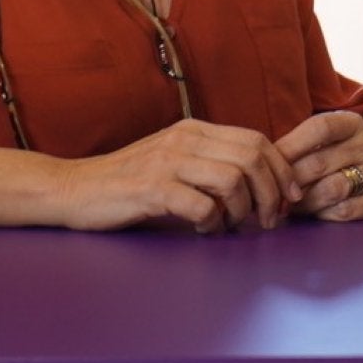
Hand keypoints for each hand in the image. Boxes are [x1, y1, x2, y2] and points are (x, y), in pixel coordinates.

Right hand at [57, 117, 299, 232]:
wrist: (72, 189)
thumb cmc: (129, 183)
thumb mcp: (175, 161)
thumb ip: (210, 165)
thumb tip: (261, 186)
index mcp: (195, 131)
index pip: (257, 141)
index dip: (281, 170)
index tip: (289, 197)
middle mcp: (185, 140)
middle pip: (253, 157)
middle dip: (273, 193)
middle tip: (270, 221)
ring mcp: (167, 162)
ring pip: (234, 180)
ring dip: (243, 211)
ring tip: (233, 227)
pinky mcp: (151, 189)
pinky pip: (202, 206)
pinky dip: (212, 224)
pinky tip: (202, 231)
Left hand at [276, 112, 362, 221]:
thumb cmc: (335, 161)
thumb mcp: (322, 144)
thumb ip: (297, 147)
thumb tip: (262, 163)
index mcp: (352, 124)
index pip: (320, 127)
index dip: (290, 145)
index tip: (269, 162)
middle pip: (320, 162)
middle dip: (290, 181)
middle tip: (272, 193)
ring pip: (331, 189)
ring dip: (304, 201)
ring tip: (290, 206)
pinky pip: (344, 210)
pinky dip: (323, 214)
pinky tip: (313, 214)